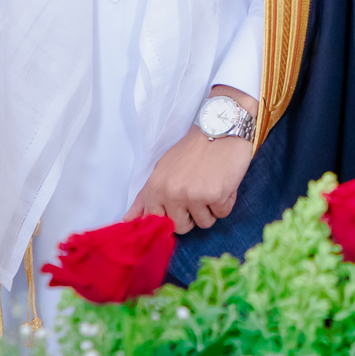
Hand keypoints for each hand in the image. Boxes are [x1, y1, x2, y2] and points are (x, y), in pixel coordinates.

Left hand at [126, 87, 255, 233]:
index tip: (180, 205)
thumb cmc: (192, 149)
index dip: (171, 216)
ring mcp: (193, 195)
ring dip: (211, 208)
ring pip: (205, 222)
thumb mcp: (163, 169)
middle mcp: (171, 193)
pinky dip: (226, 200)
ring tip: (212, 183)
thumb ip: (145, 197)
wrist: (220, 127)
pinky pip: (223, 213)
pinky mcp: (216, 195)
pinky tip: (224, 181)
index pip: (156, 221)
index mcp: (156, 188)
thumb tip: (127, 220)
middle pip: (182, 227)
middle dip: (193, 215)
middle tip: (199, 192)